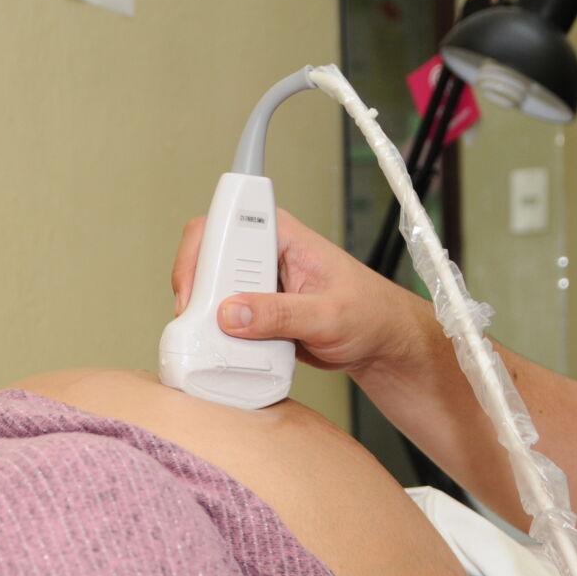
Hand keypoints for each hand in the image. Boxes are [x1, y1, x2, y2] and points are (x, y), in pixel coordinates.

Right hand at [171, 209, 431, 372]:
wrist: (379, 342)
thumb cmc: (369, 313)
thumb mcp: (328, 315)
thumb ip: (280, 314)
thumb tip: (232, 314)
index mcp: (281, 234)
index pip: (225, 223)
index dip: (202, 253)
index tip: (199, 290)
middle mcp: (263, 254)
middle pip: (206, 258)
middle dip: (197, 292)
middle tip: (202, 324)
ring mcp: (256, 284)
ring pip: (209, 291)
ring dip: (204, 318)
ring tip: (215, 342)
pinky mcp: (254, 311)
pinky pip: (221, 319)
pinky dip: (218, 337)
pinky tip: (228, 351)